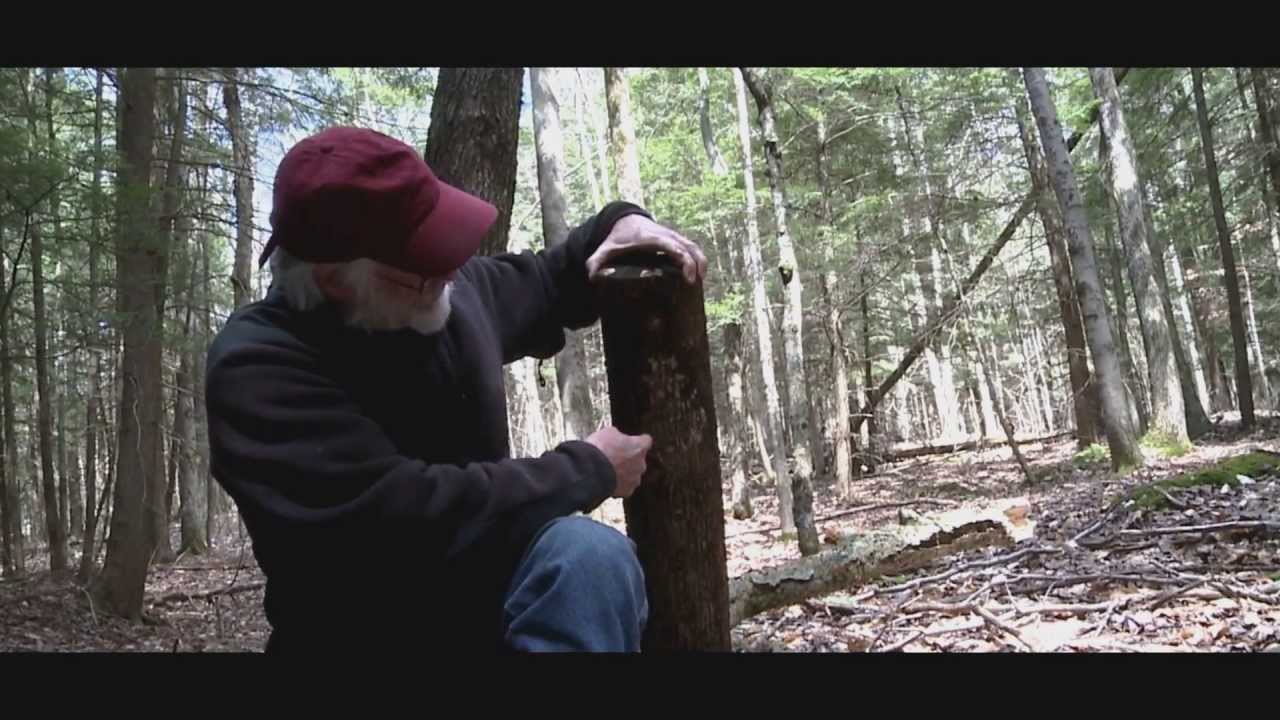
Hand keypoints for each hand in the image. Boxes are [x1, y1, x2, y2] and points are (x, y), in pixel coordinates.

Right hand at [585, 426, 652, 498]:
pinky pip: (625, 487)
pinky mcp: (627, 491)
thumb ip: (618, 435)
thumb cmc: (600, 450)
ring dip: (624, 473)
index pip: (646, 441)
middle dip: (629, 459)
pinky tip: (607, 481)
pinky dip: (618, 485)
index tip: (634, 440)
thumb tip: (616, 437)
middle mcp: (641, 464)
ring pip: (632, 475)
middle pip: (639, 460)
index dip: (638, 440)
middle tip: (615, 457)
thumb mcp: (608, 432)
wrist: (591, 471)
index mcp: (639, 447)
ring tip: (609, 471)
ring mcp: (635, 479)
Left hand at [587, 213, 707, 284]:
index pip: (671, 246)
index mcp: (650, 238)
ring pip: (693, 246)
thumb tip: (591, 276)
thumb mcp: (605, 249)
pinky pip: (691, 247)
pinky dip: (698, 259)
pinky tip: (700, 275)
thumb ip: (596, 262)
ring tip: (701, 281)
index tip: (688, 276)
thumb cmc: (617, 238)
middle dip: (696, 263)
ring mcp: (672, 236)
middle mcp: (665, 235)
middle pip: (687, 247)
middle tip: (696, 283)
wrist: (624, 220)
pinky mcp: (676, 239)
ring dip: (701, 261)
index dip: (682, 260)